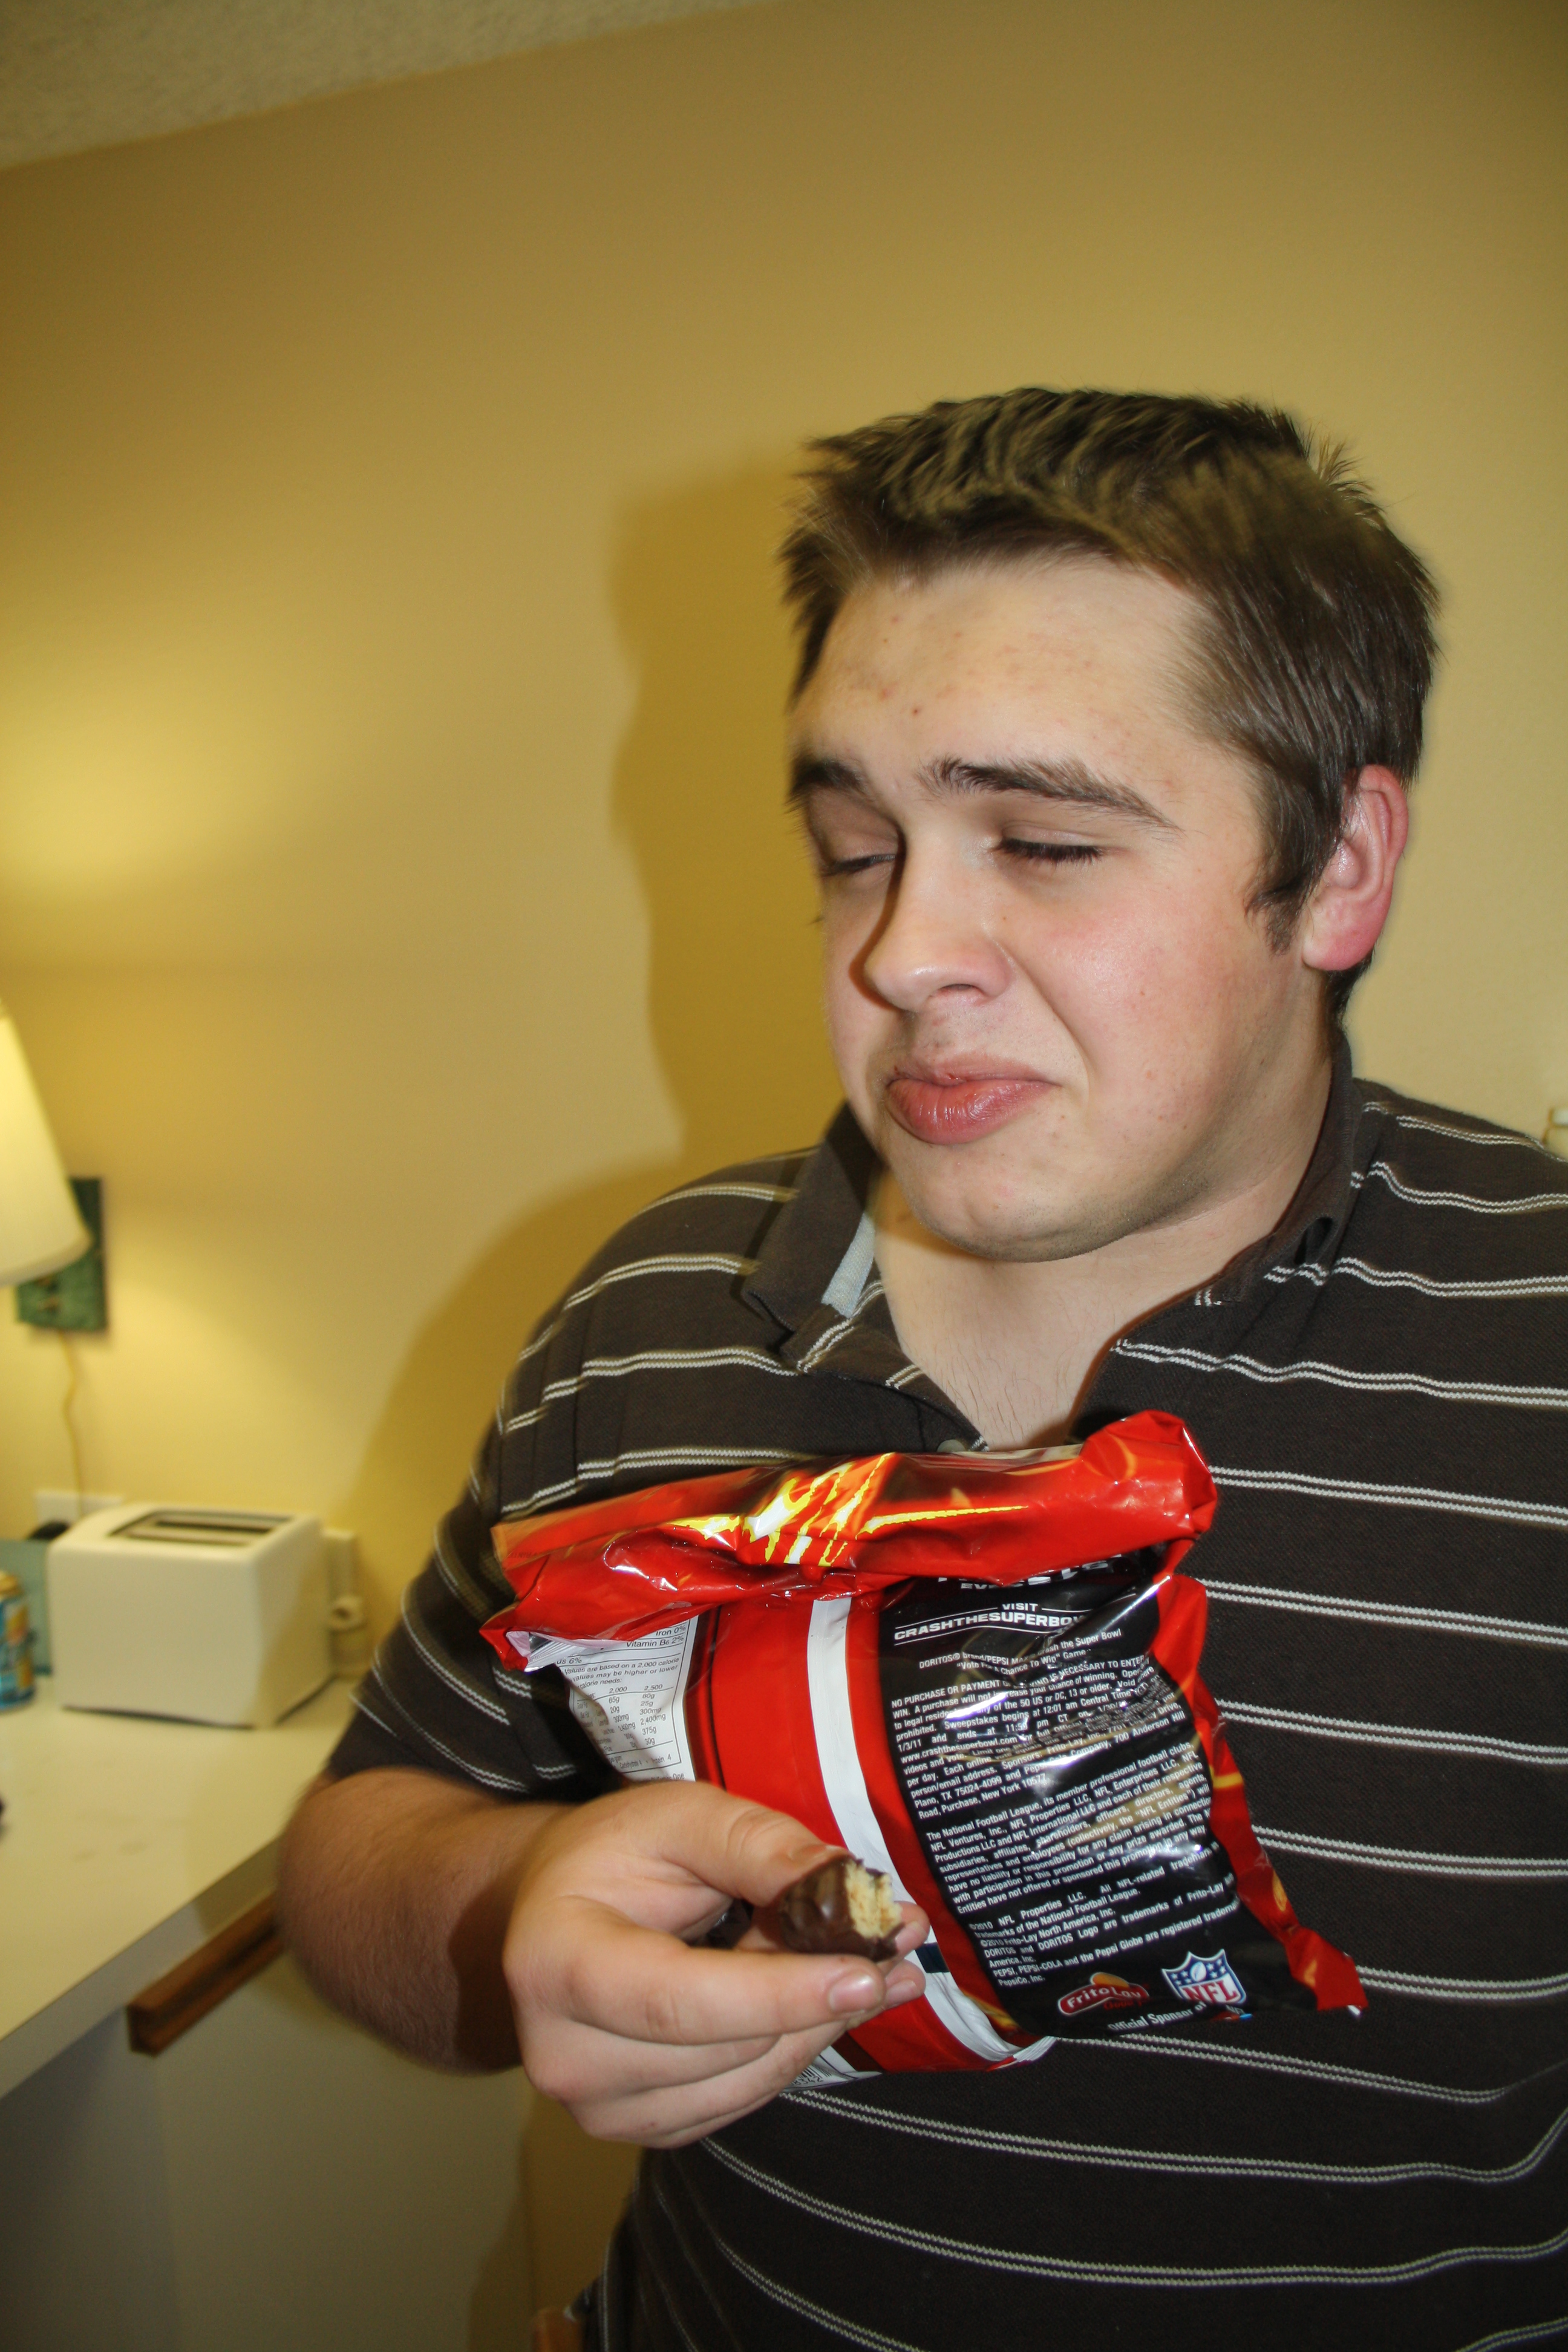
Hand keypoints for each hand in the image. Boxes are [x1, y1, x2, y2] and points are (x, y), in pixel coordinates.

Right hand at [503, 1779, 927, 2146]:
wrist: (552, 1911)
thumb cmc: (612, 1854)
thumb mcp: (677, 1816)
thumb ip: (755, 1844)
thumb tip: (845, 1883)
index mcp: (555, 1964)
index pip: (677, 2002)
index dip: (778, 1994)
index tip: (865, 1973)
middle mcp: (564, 2055)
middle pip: (725, 2048)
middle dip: (819, 1996)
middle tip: (897, 1941)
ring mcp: (599, 2106)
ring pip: (748, 2082)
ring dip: (819, 2024)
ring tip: (875, 1967)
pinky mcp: (641, 2126)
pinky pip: (743, 2098)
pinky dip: (793, 2048)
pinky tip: (824, 2000)